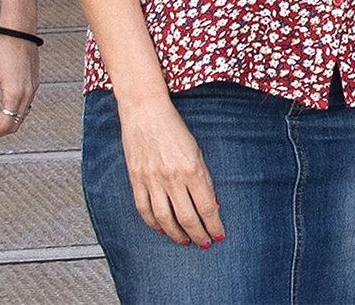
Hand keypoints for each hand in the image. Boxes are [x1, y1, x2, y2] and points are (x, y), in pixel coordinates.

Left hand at [0, 34, 40, 140]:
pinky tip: (1, 106)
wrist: (18, 32)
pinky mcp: (34, 83)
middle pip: (15, 124)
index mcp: (15, 94)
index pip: (5, 126)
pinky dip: (13, 111)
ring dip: (6, 121)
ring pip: (21, 116)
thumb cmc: (1, 50)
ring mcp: (33, 89)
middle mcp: (27, 94)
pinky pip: (24, 104)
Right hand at [119, 94, 224, 246]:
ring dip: (176, 234)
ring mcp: (152, 180)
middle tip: (205, 243)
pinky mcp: (136, 179)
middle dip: (199, 235)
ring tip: (185, 241)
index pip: (207, 207)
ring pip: (165, 219)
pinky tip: (161, 229)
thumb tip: (212, 205)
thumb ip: (203, 179)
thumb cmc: (174, 128)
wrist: (145, 112)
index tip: (219, 235)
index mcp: (192, 169)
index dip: (214, 225)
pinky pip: (144, 209)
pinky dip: (153, 223)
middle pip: (187, 218)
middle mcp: (172, 178)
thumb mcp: (197, 151)